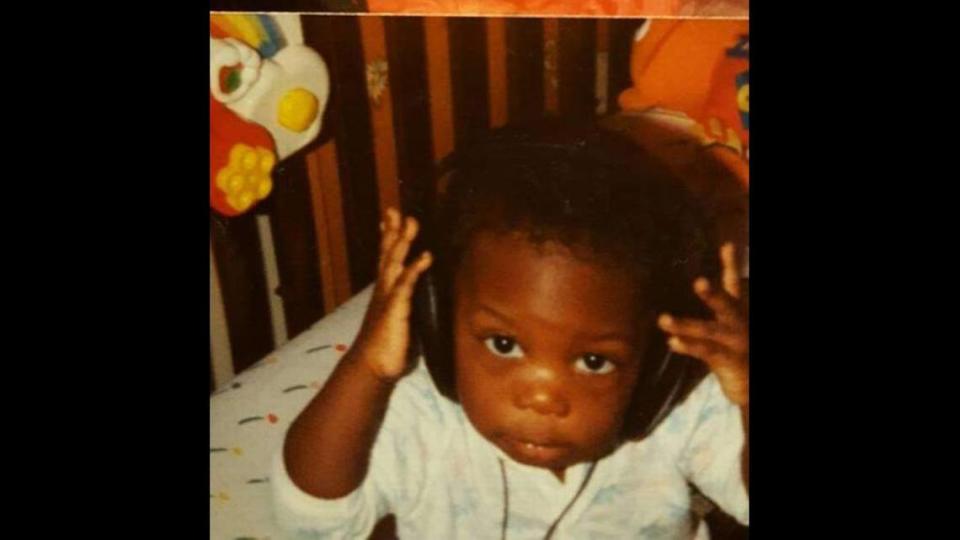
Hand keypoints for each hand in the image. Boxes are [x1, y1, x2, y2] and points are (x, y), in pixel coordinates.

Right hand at [351, 208, 431, 381]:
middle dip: (393, 232)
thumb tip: (418, 299)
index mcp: (386, 292)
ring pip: (394, 264)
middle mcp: (384, 291)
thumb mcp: (401, 321)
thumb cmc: (388, 346)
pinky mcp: (395, 310)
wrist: (372, 367)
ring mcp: (388, 299)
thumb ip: (407, 306)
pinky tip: (425, 257)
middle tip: (395, 210)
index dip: (388, 238)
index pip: (386, 259)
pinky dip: (414, 269)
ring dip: (402, 242)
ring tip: (410, 222)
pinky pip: (406, 285)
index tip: (390, 218)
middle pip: (388, 255)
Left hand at [658, 243, 747, 404]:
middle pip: (726, 304)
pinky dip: (688, 346)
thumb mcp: (730, 319)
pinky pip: (706, 352)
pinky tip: (671, 342)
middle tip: (698, 282)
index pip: (734, 283)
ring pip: (708, 331)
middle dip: (712, 294)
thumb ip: (721, 293)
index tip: (726, 246)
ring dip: (685, 325)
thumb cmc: (737, 346)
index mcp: (739, 311)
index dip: (731, 264)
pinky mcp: (729, 361)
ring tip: (662, 320)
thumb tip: (714, 259)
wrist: (753, 380)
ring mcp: (735, 343)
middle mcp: (739, 323)